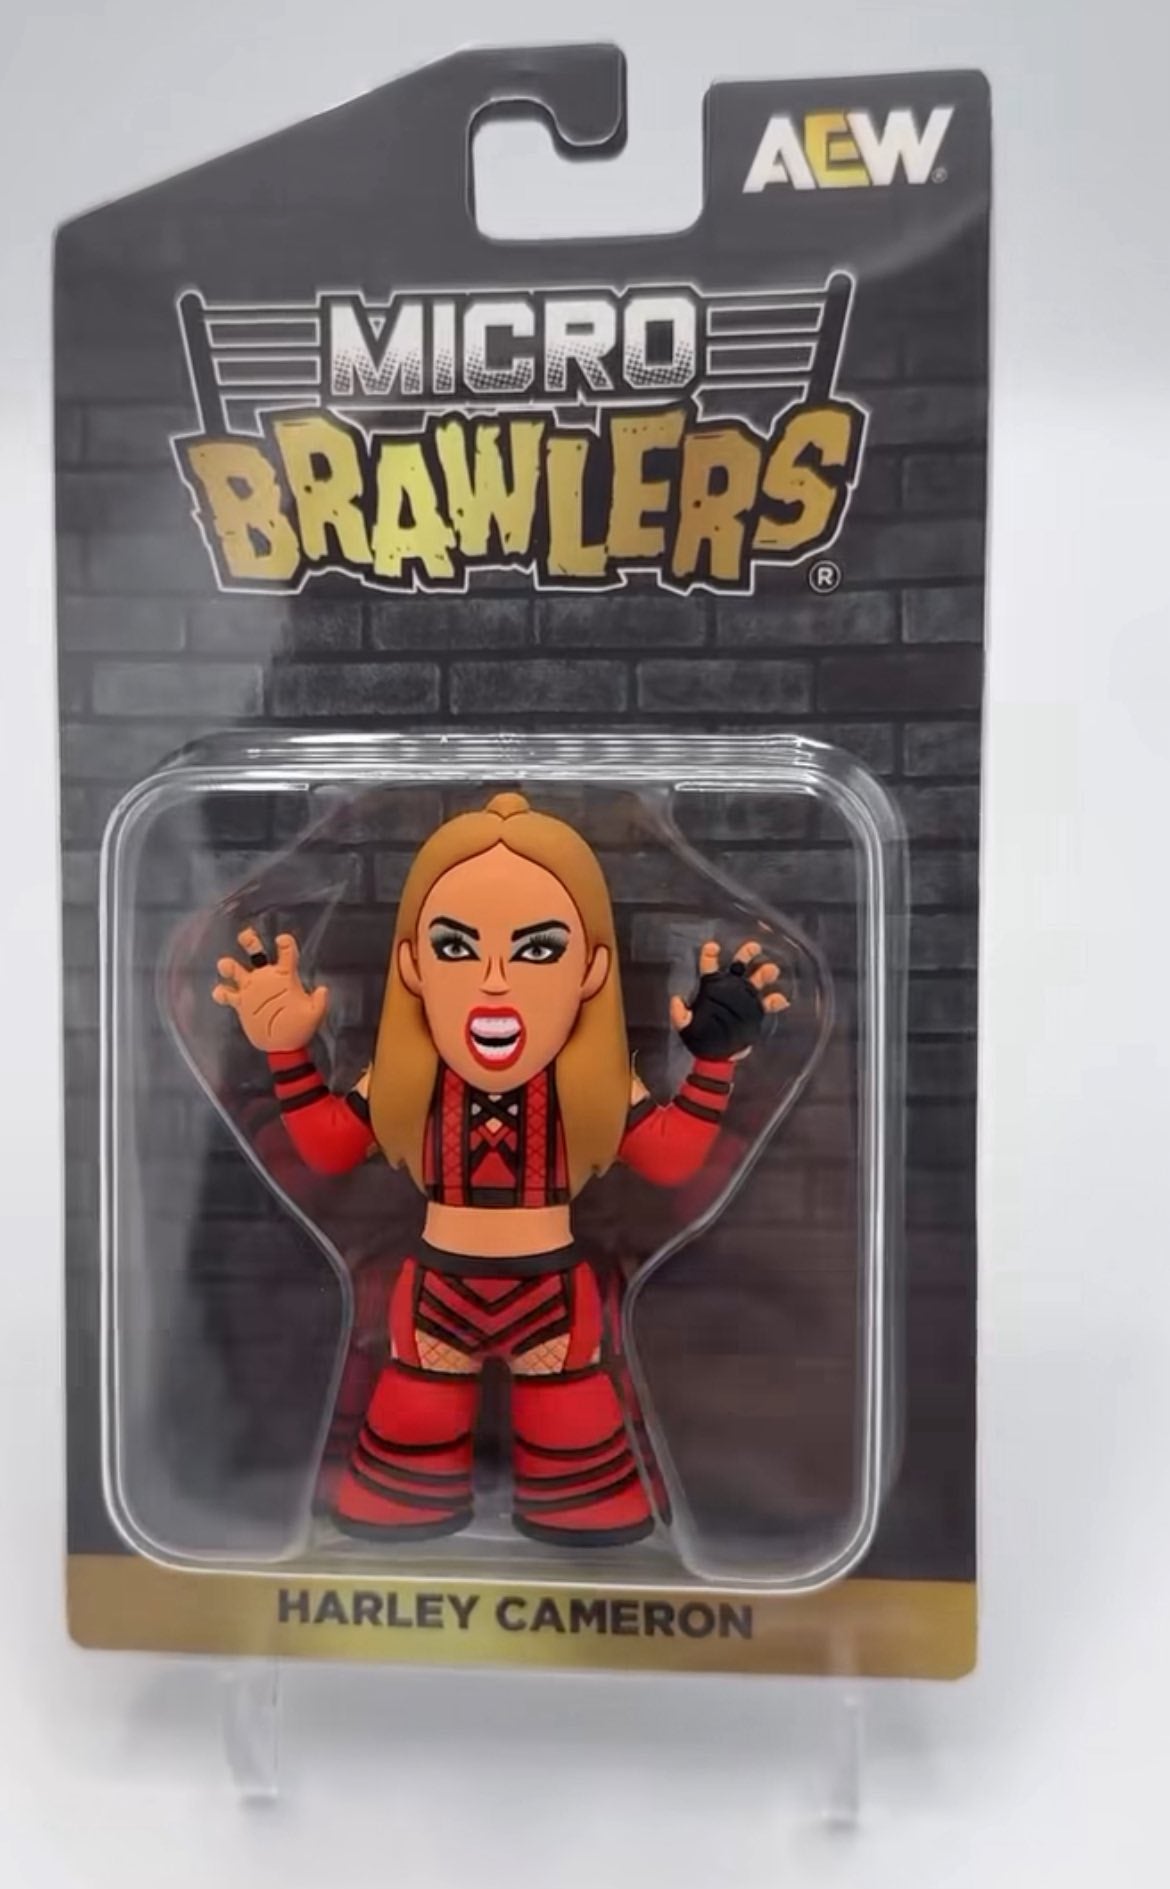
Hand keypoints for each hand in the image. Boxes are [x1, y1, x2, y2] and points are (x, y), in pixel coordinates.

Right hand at [211, 927, 329, 1052]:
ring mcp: (252, 990)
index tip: (281, 940)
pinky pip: (228, 994)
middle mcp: (267, 978)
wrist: (283, 1048)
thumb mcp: (313, 1015)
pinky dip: (222, 992)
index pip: (286, 953)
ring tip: (227, 965)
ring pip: (237, 970)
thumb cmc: (299, 1028)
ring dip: (230, 965)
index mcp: (285, 976)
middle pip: (256, 953)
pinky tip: (221, 992)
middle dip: (250, 942)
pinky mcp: (241, 1003)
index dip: (285, 944)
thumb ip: (318, 1002)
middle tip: (246, 935)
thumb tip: (322, 989)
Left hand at [669, 939, 786, 1062]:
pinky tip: (780, 999)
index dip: (710, 954)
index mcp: (710, 987)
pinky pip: (767, 1003)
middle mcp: (729, 988)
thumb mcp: (686, 1027)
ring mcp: (743, 999)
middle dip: (746, 954)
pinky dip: (774, 1000)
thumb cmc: (700, 1038)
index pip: (709, 965)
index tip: (713, 946)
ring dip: (764, 973)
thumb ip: (680, 1015)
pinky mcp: (755, 1011)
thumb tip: (676, 1000)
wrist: (717, 1057)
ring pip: (756, 980)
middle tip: (754, 946)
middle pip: (738, 965)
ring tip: (771, 970)